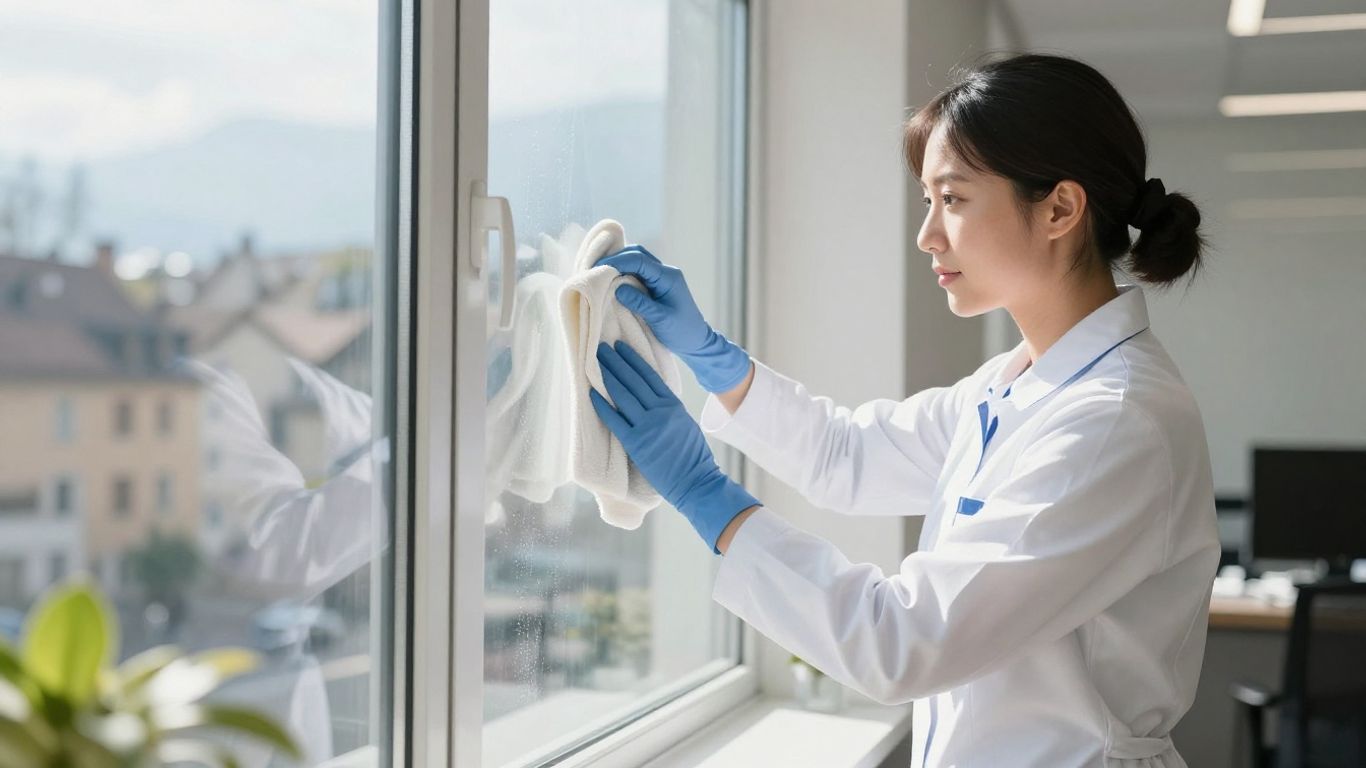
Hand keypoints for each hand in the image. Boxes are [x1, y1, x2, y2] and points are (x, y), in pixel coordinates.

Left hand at [588, 339, 760, 553]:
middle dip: (616, 362)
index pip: (649, 376)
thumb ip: (669, 408)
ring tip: (595, 363)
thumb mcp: (685, 423)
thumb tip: (652, 396)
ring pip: (623, 396)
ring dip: (607, 377)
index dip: (633, 359)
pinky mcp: (637, 444)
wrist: (697, 481)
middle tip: (601, 348)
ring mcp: (648, 427)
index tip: (621, 347)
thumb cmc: (692, 456)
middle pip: (633, 381)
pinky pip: (615, 421)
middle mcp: (660, 411)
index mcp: (673, 405)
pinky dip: (602, 406)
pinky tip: (591, 394)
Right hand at [594, 245, 750, 392]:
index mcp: (668, 277)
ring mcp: (661, 278)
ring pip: (636, 261)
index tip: (598, 269)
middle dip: (615, 259)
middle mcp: (665, 272)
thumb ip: (640, 303)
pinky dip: (623, 274)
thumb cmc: (682, 332)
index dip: (617, 261)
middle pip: (637, 254)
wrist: (697, 342)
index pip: (639, 260)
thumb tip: (617, 288)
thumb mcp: (660, 319)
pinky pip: (637, 273)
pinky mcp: (656, 286)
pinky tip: (611, 282)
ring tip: (599, 274)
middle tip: (594, 270)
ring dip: (619, 265)